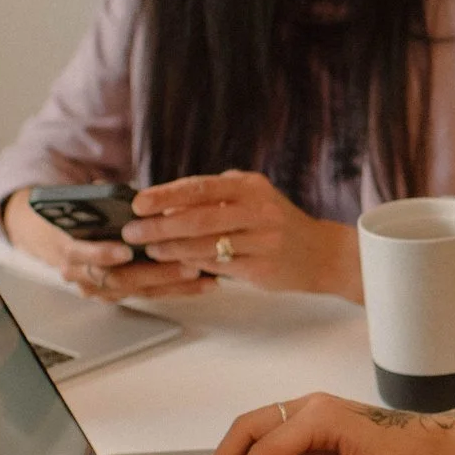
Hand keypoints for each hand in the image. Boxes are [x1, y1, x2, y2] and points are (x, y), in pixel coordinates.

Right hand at [1, 189, 214, 300]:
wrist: (49, 236)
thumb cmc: (71, 215)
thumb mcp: (78, 204)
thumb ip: (98, 200)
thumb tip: (123, 192)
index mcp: (67, 249)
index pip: (82, 255)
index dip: (102, 254)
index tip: (125, 250)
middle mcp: (81, 276)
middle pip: (119, 279)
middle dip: (155, 273)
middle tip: (186, 265)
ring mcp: (100, 289)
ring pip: (139, 291)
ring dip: (173, 285)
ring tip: (203, 276)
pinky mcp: (118, 295)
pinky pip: (150, 295)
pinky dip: (178, 290)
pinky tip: (204, 283)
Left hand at [123, 171, 360, 298]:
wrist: (322, 253)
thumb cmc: (276, 224)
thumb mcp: (253, 198)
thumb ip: (216, 198)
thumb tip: (165, 204)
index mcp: (251, 187)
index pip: (200, 187)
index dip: (166, 195)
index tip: (138, 203)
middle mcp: (258, 211)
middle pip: (198, 218)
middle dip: (160, 226)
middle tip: (133, 231)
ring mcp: (262, 241)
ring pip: (205, 245)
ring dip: (171, 248)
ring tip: (149, 249)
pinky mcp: (262, 268)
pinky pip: (218, 266)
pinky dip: (194, 264)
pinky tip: (177, 264)